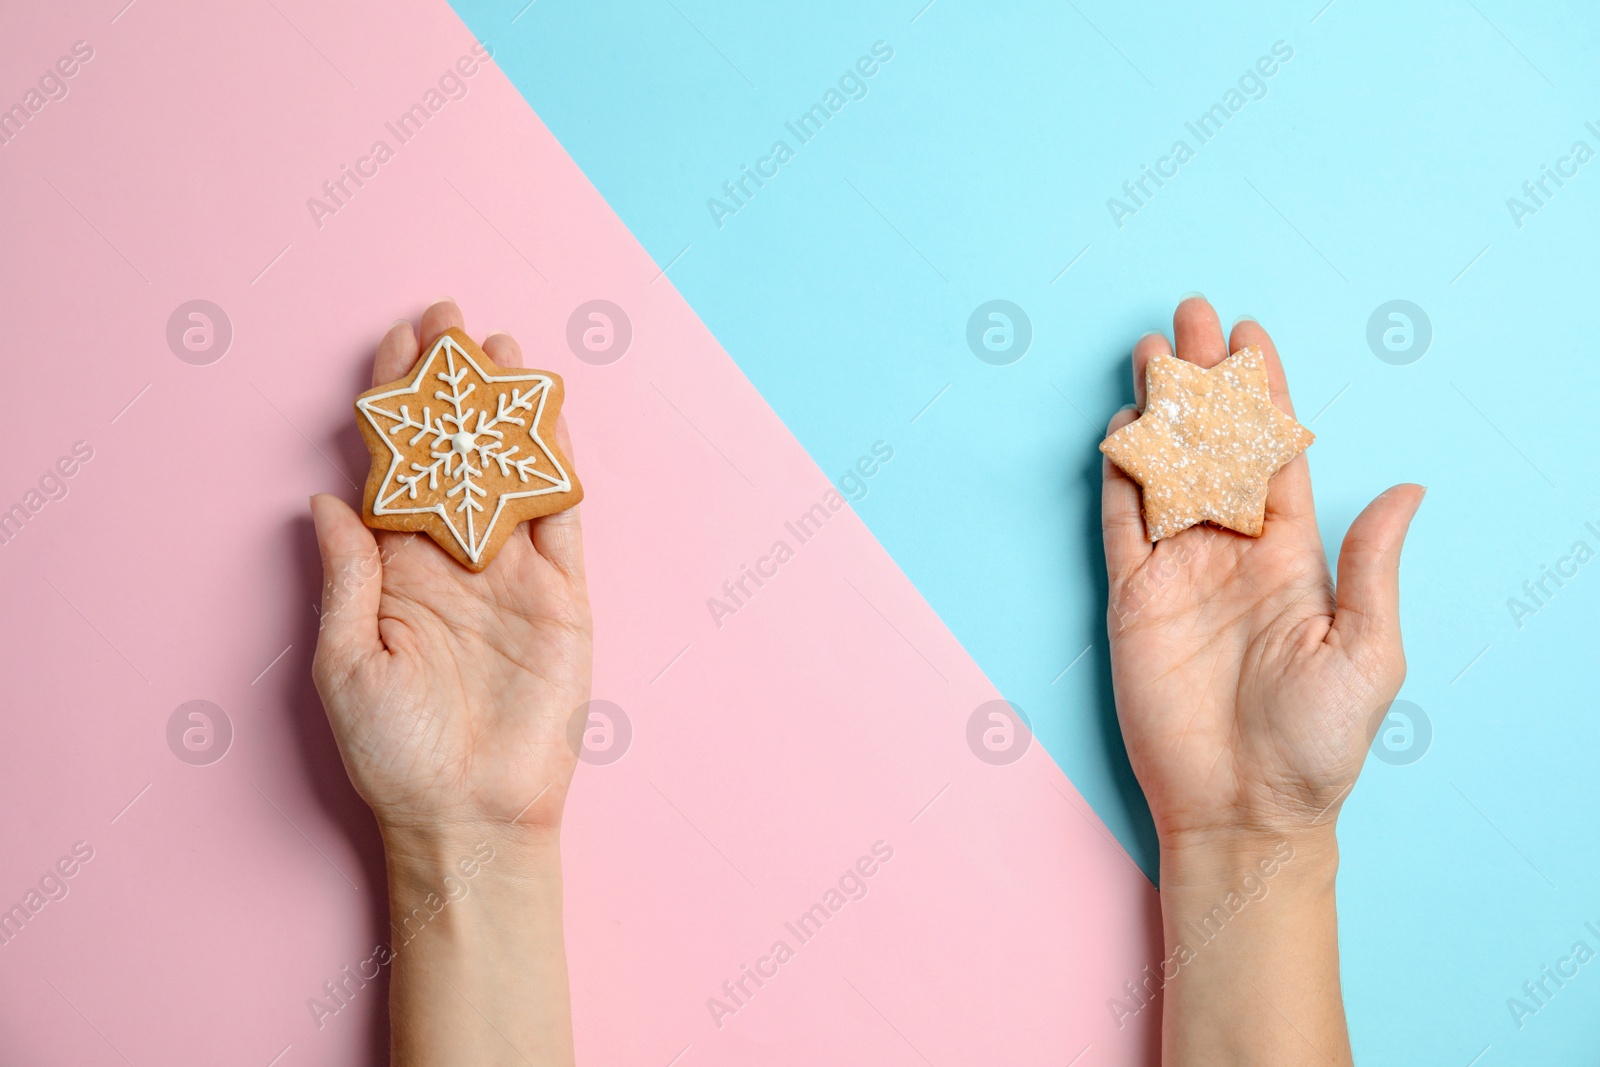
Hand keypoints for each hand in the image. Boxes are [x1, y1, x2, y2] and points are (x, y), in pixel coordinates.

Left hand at [310, 299, 591, 843]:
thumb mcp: (343, 664)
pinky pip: (561, 522)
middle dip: (451, 386)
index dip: (393, 405)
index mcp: (393, 570)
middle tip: (451, 321)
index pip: (393, 467)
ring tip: (503, 351)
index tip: (394, 344)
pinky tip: (549, 419)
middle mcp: (452, 560)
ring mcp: (512, 576)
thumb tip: (326, 497)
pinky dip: (557, 469)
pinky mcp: (563, 599)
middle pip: (454, 452)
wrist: (470, 814)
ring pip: (511, 473)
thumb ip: (345, 576)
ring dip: (508, 413)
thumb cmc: (394, 753)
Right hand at [1101, 296, 1423, 848]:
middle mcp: (1230, 552)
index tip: (1250, 338)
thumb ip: (1372, 565)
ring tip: (1153, 352)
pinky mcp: (1130, 599)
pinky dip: (1119, 477)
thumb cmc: (1316, 742)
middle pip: (1213, 448)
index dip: (1263, 396)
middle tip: (1191, 318)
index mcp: (1288, 556)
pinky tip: (1121, 430)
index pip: (1273, 456)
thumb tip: (1405, 488)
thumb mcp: (1368, 650)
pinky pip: (1122, 524)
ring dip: (1159, 413)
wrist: (1242, 808)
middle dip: (1203, 383)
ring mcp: (1177, 573)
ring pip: (1164, 472)